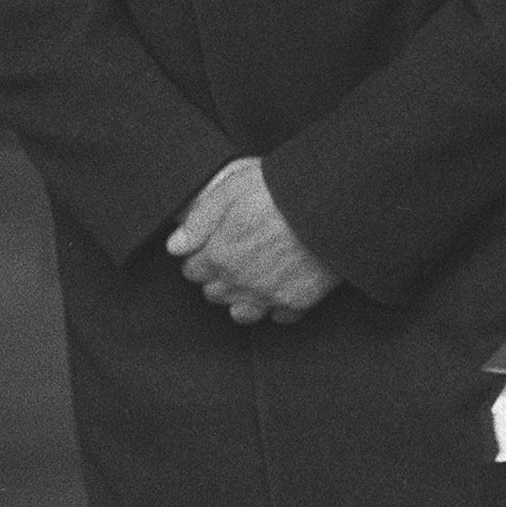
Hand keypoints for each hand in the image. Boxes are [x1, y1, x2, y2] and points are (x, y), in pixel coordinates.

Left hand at [166, 158, 339, 324]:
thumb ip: (198, 222)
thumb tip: (175, 246)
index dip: (201, 255)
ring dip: (241, 296)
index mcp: (219, 256)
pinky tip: (281, 284)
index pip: (193, 270)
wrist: (330, 205)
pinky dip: (276, 305)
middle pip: (214, 293)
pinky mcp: (297, 301)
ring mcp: (269, 296)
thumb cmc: (280, 192)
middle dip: (218, 277)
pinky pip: (278, 316)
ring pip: (240, 312)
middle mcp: (239, 282)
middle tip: (235, 254)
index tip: (213, 245)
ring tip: (254, 274)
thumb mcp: (230, 191)